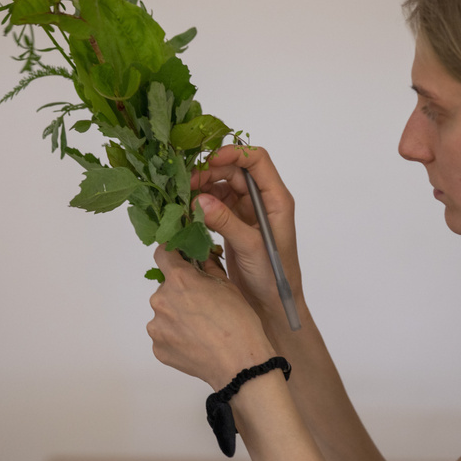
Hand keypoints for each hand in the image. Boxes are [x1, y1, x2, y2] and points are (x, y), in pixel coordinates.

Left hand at [147, 245, 276, 389]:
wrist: (239, 364)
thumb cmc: (239, 323)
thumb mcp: (227, 285)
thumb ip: (208, 267)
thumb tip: (200, 256)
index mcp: (179, 279)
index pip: (163, 254)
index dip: (172, 254)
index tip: (178, 259)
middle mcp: (162, 300)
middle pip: (165, 287)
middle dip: (180, 292)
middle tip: (201, 305)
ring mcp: (157, 326)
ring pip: (164, 313)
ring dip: (177, 315)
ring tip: (200, 328)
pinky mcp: (158, 347)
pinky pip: (164, 335)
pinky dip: (176, 336)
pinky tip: (195, 342)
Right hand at [192, 146, 303, 326]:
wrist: (272, 306)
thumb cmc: (273, 277)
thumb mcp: (250, 247)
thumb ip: (226, 221)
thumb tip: (199, 199)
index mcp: (276, 199)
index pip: (257, 160)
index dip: (233, 154)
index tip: (208, 161)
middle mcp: (263, 201)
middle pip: (235, 171)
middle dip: (211, 172)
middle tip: (187, 184)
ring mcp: (248, 212)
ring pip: (223, 186)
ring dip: (204, 188)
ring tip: (184, 199)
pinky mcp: (235, 224)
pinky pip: (216, 205)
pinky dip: (202, 205)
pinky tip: (188, 211)